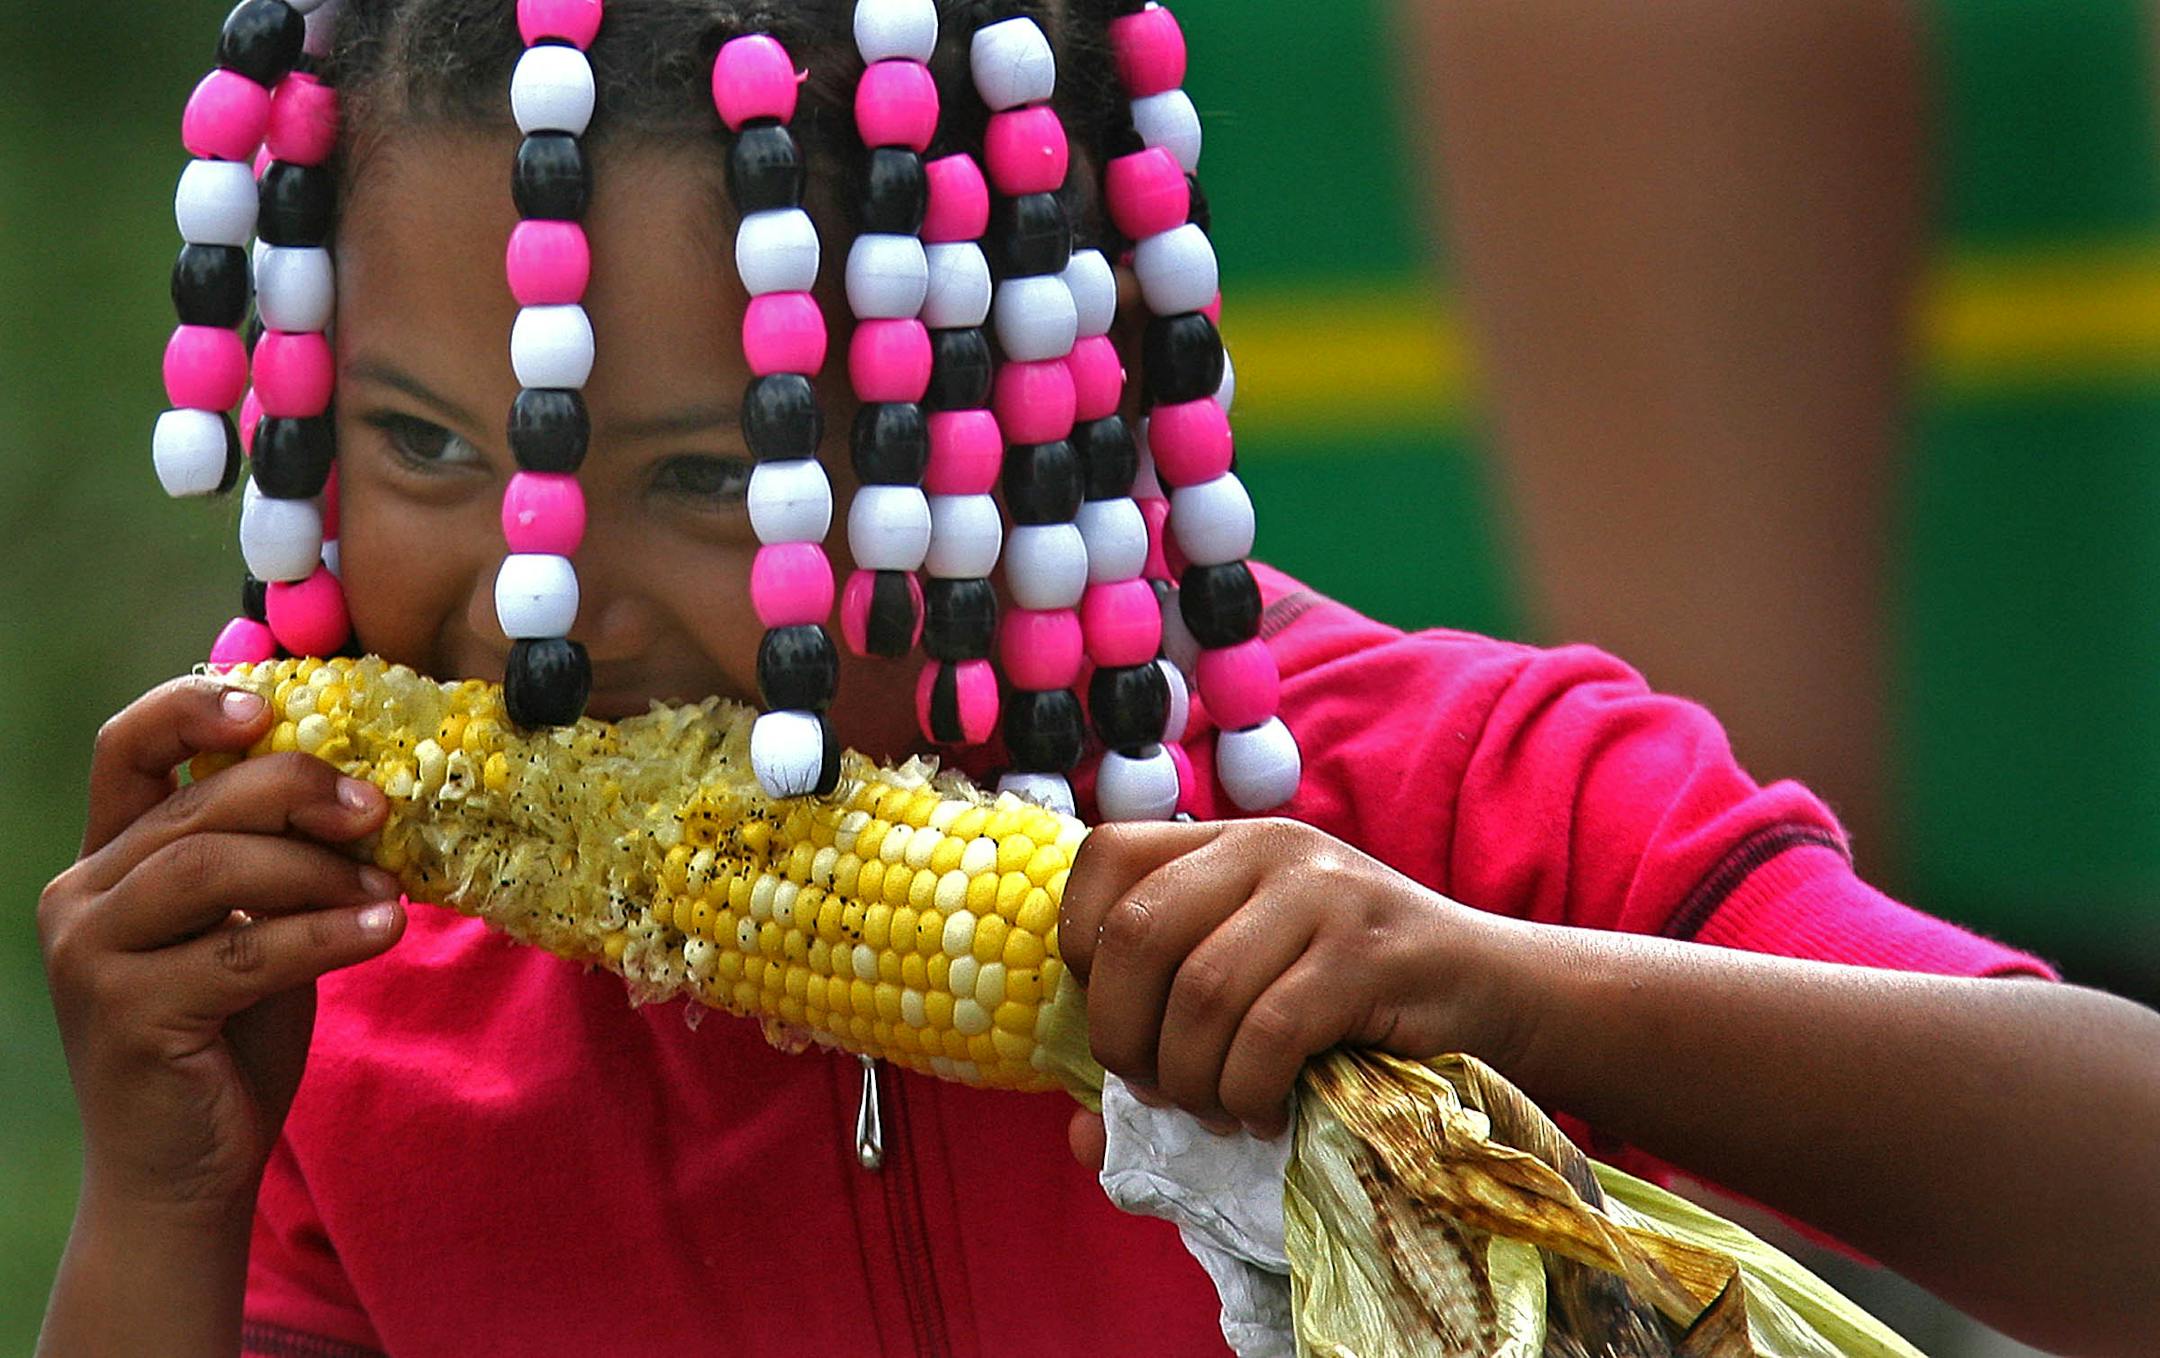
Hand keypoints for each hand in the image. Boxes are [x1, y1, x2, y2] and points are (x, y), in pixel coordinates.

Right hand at [38, 676, 403, 1218]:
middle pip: (194, 806)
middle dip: (297, 792)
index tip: (272, 702)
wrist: (185, 1170)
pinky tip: (384, 931)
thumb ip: (278, 859)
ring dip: (318, 871)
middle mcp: (80, 896)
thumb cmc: (230, 1038)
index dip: (192, 708)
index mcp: (107, 861)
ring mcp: (92, 955)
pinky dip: (325, 934)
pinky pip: (243, 951)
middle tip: (379, 809)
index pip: (126, 748)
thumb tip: (369, 787)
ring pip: (213, 869)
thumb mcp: (253, 927)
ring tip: (389, 891)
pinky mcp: (127, 1013)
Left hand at [1059, 818, 1522, 1166]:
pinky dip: (1250, 1090)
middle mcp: (1267, 848)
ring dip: (1192, 1078)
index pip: (1104, 859)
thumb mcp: (1254, 987)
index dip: (1082, 948)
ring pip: (1200, 992)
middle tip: (1159, 1088)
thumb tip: (1077, 1136)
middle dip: (1124, 1035)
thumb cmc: (1356, 1001)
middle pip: (1135, 934)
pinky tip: (1267, 1111)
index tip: (1120, 1014)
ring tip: (1220, 1108)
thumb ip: (1162, 1038)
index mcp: (1225, 841)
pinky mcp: (1368, 953)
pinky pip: (1269, 1032)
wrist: (1498, 992)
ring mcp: (1322, 893)